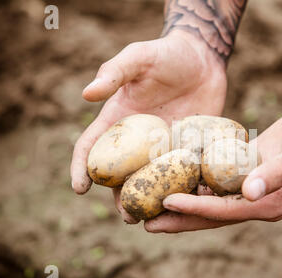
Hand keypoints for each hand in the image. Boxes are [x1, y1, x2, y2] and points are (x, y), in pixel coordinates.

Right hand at [70, 31, 226, 222]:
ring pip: (152, 181)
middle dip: (121, 198)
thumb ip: (115, 72)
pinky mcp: (188, 149)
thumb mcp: (139, 58)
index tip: (79, 188)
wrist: (203, 60)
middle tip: (127, 216)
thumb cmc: (167, 55)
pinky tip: (188, 203)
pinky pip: (183, 173)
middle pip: (123, 175)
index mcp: (119, 121)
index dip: (82, 168)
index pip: (93, 148)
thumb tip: (87, 94)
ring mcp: (164, 147)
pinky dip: (183, 189)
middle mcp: (139, 140)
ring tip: (155, 219)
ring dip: (151, 201)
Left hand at [145, 101, 281, 232]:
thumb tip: (249, 193)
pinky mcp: (246, 170)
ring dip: (182, 203)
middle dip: (179, 219)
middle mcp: (256, 201)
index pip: (223, 211)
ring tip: (151, 205)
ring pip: (209, 199)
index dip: (194, 208)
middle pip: (209, 215)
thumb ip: (276, 174)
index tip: (166, 203)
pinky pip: (216, 179)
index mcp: (267, 204)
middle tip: (146, 223)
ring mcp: (250, 187)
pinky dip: (196, 181)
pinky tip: (175, 177)